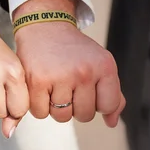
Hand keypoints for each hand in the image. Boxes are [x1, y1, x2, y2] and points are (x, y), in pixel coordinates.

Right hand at [14, 0, 124, 126]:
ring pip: (62, 117)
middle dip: (76, 106)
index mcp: (104, 66)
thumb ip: (112, 94)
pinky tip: (42, 88)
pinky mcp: (37, 82)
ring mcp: (60, 77)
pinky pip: (40, 113)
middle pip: (85, 115)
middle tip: (69, 85)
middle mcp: (84, 72)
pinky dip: (39, 105)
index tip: (89, 89)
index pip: (108, 106)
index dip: (98, 102)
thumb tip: (112, 122)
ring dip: (57, 107)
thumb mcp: (100, 64)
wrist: (45, 27)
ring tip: (55, 86)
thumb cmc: (73, 49)